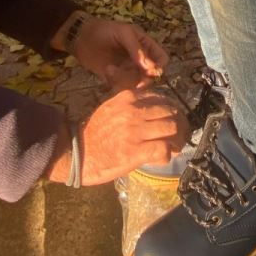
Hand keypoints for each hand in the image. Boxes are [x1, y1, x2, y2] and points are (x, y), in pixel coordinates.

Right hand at [44, 90, 190, 184]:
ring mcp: (135, 131)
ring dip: (176, 139)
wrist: (77, 153)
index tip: (172, 119)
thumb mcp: (111, 106)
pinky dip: (166, 155)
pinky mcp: (135, 151)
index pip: (162, 97)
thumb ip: (130, 101)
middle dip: (179, 124)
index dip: (171, 109)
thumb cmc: (95, 132)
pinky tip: (160, 157)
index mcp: (128, 97)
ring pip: (172, 128)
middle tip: (178, 135)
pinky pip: (164, 149)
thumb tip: (154, 100)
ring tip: (172, 147)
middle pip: (171, 111)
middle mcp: (133, 111)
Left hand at [72, 17, 168, 89]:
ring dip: (124, 79)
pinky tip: (106, 71)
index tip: (149, 72)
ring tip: (110, 69)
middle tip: (129, 77)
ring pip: (135, 83)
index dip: (159, 67)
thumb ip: (136, 49)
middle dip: (141, 78)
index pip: (161, 58)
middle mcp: (139, 59)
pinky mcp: (115, 77)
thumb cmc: (103, 30)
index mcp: (145, 45)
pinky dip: (115, 81)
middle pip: (150, 75)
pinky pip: (122, 86)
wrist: (80, 37)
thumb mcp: (123, 33)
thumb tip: (149, 68)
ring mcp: (127, 69)